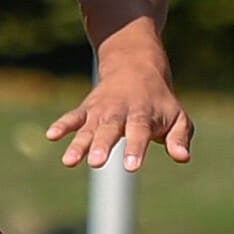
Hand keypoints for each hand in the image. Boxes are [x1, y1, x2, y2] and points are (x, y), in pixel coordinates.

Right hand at [47, 42, 193, 170]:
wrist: (136, 67)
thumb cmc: (160, 102)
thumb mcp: (178, 117)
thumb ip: (179, 137)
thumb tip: (183, 157)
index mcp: (144, 115)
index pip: (140, 132)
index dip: (135, 148)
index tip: (131, 167)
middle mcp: (120, 112)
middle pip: (110, 129)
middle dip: (102, 145)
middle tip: (96, 164)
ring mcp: (101, 111)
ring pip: (89, 128)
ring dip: (79, 143)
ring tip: (69, 161)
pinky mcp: (87, 110)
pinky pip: (73, 117)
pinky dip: (62, 125)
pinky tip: (51, 136)